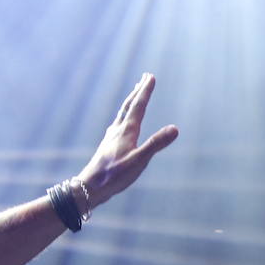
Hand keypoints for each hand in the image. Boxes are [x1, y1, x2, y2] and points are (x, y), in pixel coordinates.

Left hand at [76, 73, 177, 207]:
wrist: (89, 187)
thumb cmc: (114, 176)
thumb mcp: (139, 161)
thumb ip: (156, 144)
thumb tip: (175, 128)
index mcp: (126, 131)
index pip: (138, 106)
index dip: (145, 91)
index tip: (151, 76)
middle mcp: (117, 131)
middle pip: (128, 106)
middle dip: (138, 91)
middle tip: (145, 77)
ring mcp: (111, 138)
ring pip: (122, 114)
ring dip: (130, 102)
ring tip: (135, 94)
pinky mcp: (108, 146)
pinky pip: (118, 124)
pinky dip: (125, 116)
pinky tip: (122, 122)